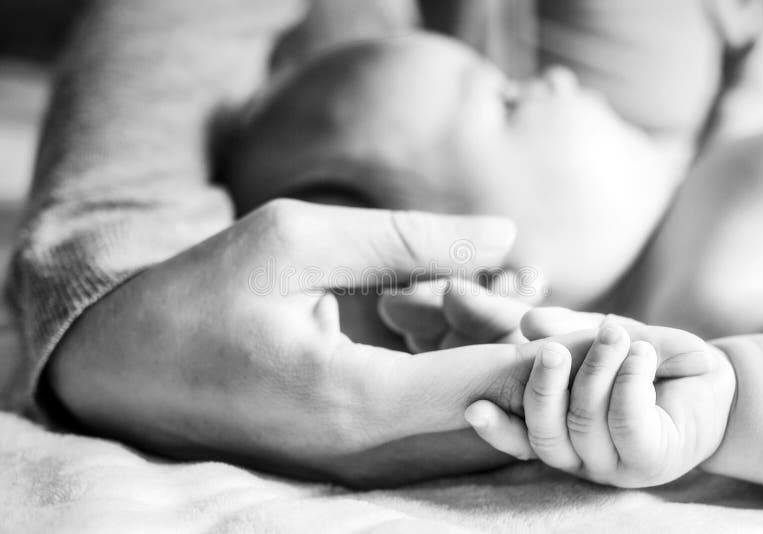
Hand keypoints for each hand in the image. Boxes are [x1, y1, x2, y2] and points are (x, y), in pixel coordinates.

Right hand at [47, 199, 533, 485]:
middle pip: (492, 419)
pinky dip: (462, 382)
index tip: (599, 322)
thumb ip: (405, 239)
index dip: (549, 348)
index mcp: (354, 398)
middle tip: (569, 314)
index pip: (491, 383)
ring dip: (503, 374)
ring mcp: (357, 460)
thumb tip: (502, 237)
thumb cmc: (198, 295)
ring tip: (527, 315)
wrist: (124, 367)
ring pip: (467, 428)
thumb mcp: (296, 239)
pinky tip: (462, 329)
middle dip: (538, 366)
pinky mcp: (347, 453)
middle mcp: (366, 447)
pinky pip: (431, 427)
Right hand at [464, 309, 735, 487]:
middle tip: (554, 347)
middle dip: (544, 386)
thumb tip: (529, 323)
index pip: (517, 437)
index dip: (494, 427)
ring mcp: (615, 462)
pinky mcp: (650, 459)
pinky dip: (629, 380)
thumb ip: (565, 329)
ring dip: (598, 369)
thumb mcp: (600, 336)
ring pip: (583, 423)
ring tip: (617, 334)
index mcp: (559, 429)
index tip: (473, 408)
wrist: (710, 378)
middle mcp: (580, 455)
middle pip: (544, 434)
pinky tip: (642, 354)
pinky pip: (626, 423)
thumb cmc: (646, 358)